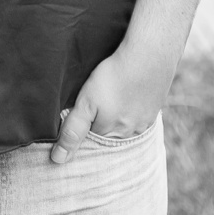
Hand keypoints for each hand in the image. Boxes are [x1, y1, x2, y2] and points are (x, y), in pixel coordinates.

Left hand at [51, 44, 170, 164]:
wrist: (149, 54)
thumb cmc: (114, 76)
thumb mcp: (86, 103)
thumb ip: (73, 131)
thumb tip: (59, 159)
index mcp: (110, 135)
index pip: (91, 147)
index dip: (82, 137)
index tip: (79, 125)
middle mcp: (129, 135)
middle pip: (109, 140)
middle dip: (100, 132)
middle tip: (95, 112)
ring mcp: (144, 123)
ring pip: (126, 131)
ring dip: (117, 123)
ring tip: (111, 107)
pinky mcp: (154, 110)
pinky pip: (140, 120)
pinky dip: (132, 114)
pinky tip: (128, 102)